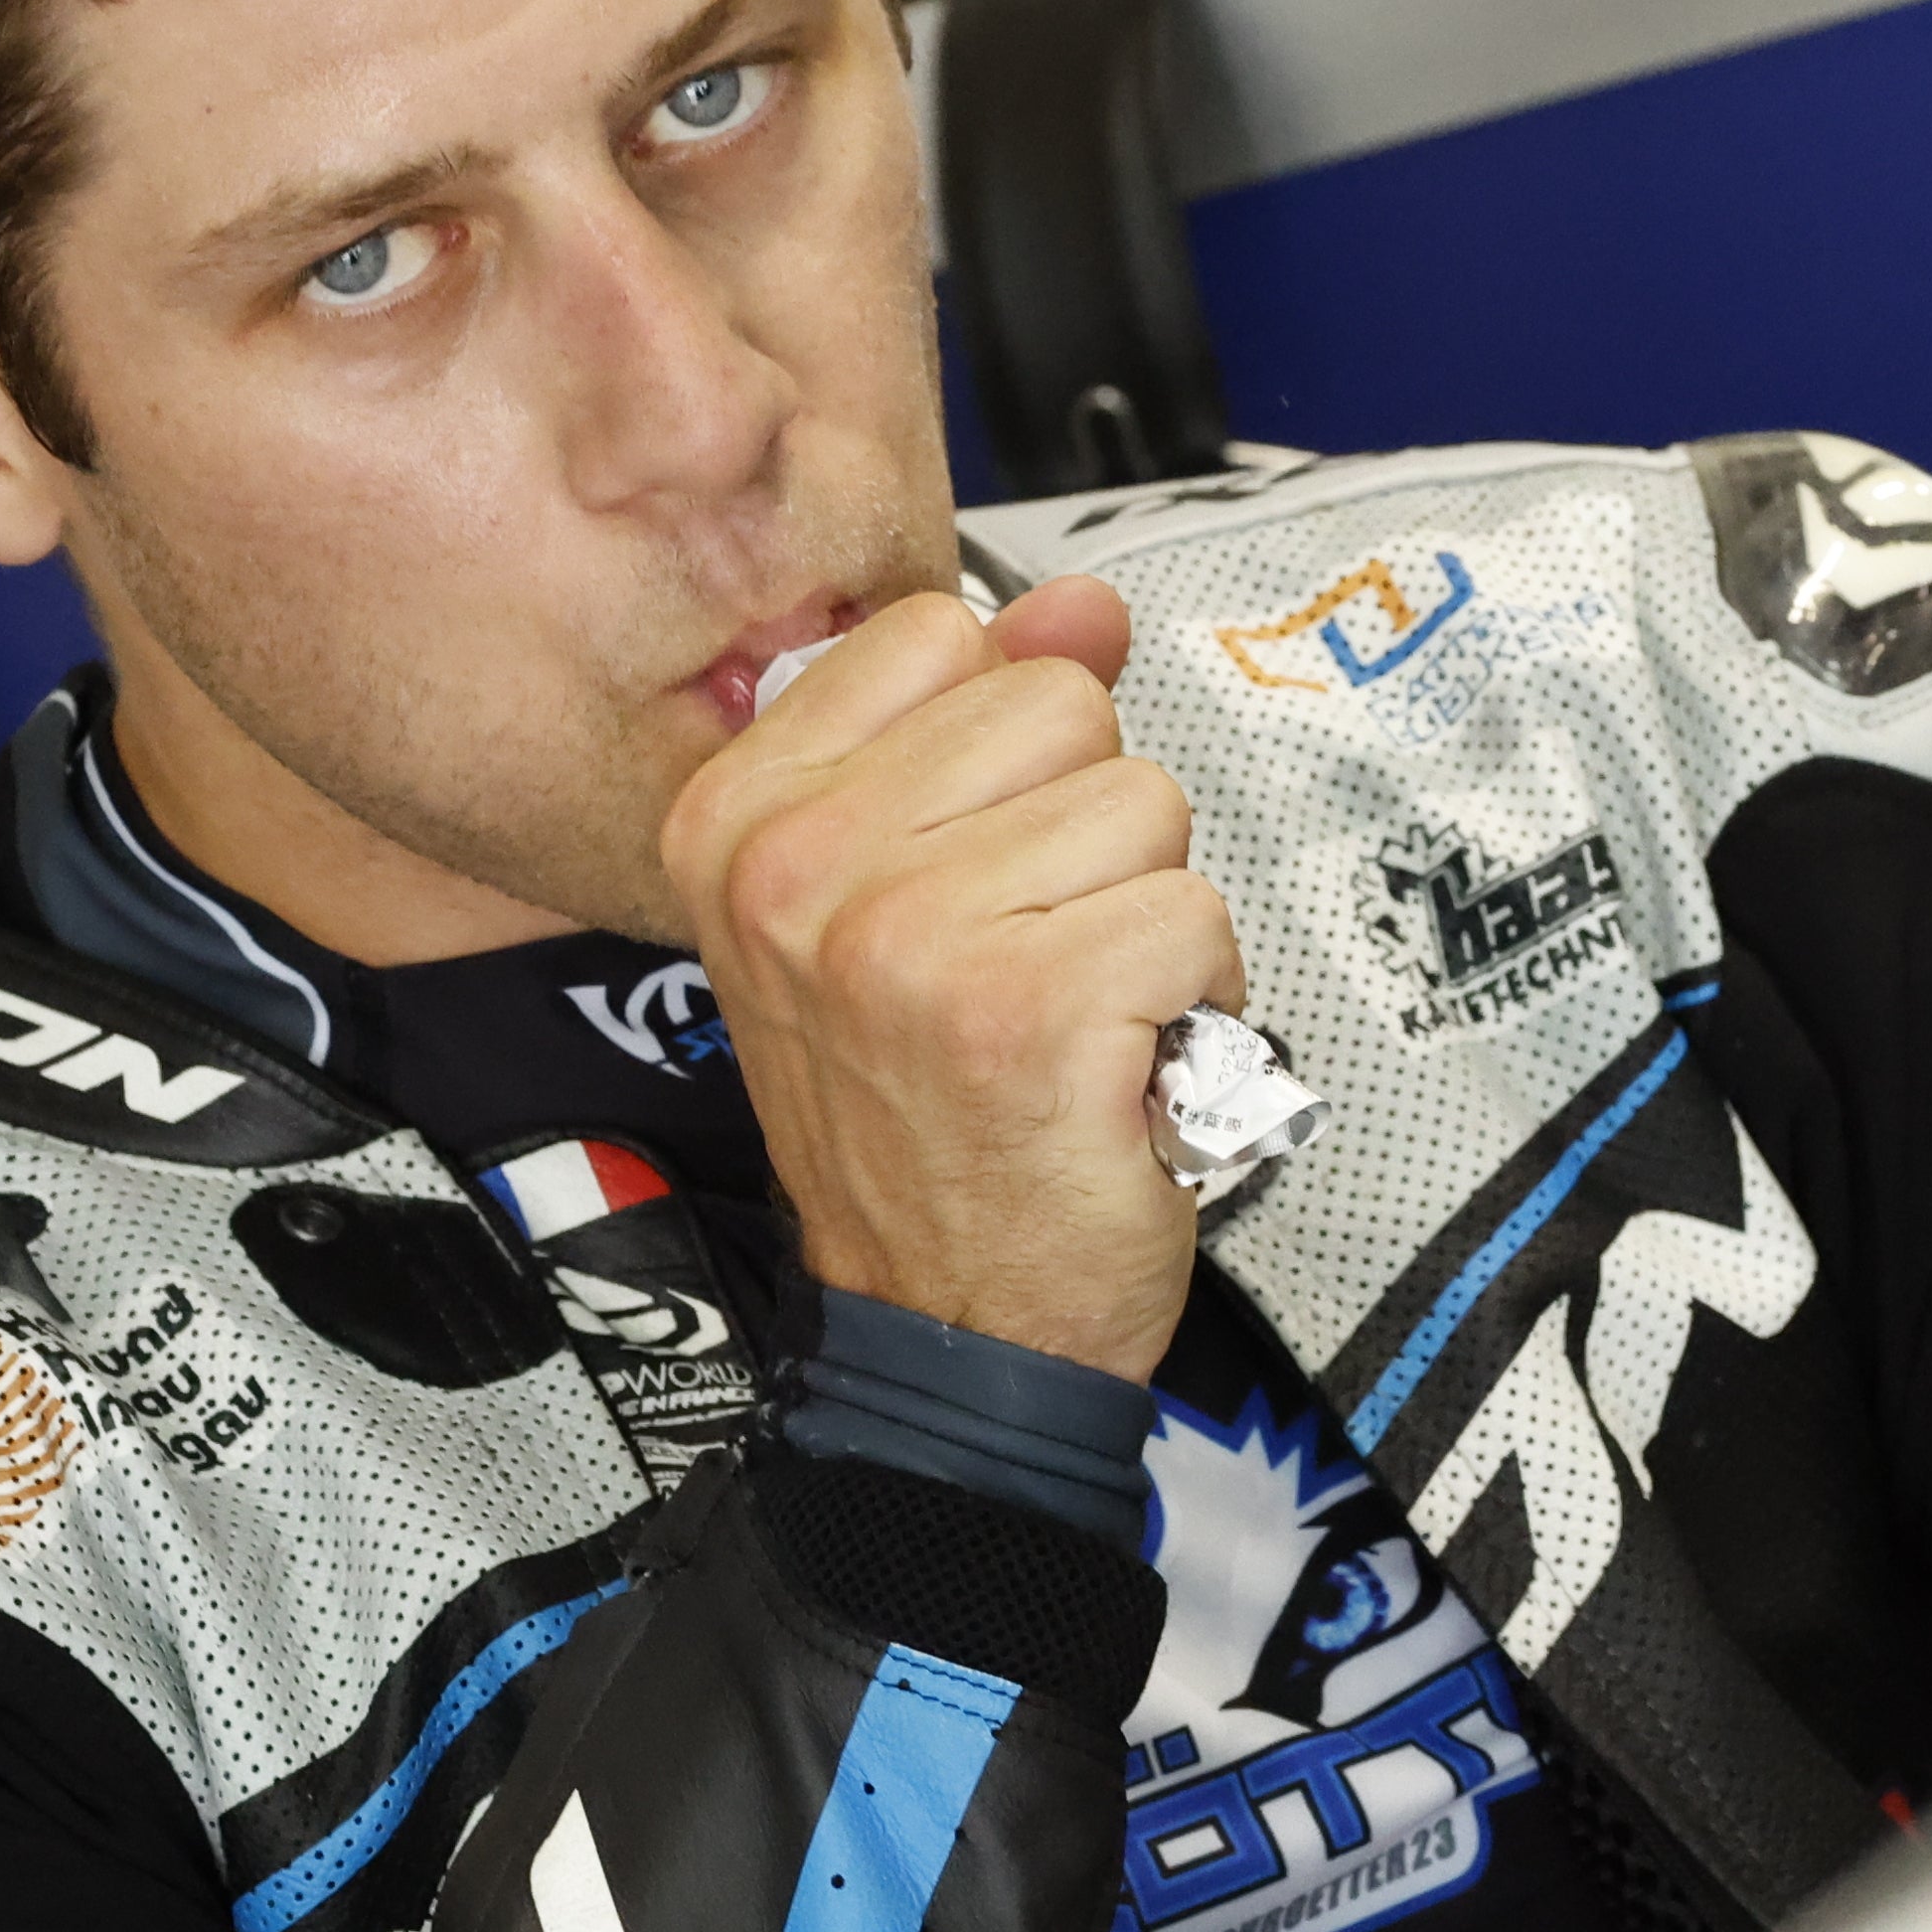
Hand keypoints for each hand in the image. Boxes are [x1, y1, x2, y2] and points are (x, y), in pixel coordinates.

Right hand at [659, 577, 1243, 1383]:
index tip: (966, 865)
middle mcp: (797, 870)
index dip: (999, 750)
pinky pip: (1194, 912)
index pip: (942, 637)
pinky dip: (1191, 996)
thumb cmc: (925, 1120)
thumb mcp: (902, 894)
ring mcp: (904, 939)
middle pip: (1056, 706)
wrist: (947, 1329)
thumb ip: (981, 723)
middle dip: (1084, 829)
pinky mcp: (1026, 1010)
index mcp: (737, 820)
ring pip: (1141, 802)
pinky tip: (1119, 1064)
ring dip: (1142, 914)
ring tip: (1075, 1009)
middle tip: (1028, 955)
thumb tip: (1082, 602)